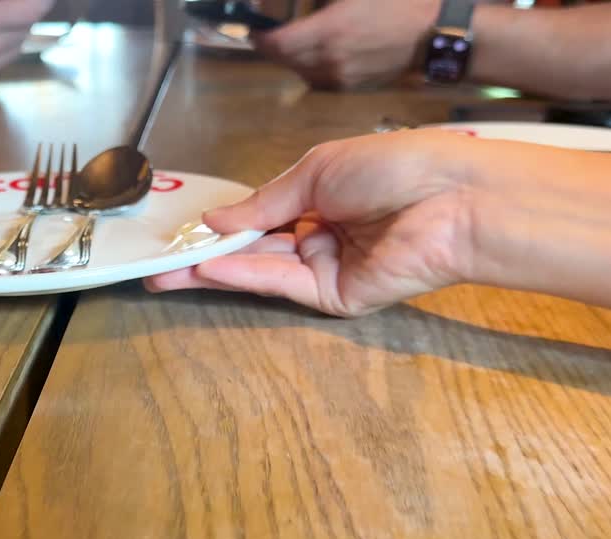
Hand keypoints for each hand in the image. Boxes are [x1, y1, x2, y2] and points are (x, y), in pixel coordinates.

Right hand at [145, 131, 482, 316]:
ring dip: (214, 271)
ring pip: (261, 271)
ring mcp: (328, 270)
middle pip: (254, 252)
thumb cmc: (393, 168)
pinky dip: (244, 277)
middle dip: (206, 258)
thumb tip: (215, 220)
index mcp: (322, 199)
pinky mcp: (337, 298)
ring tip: (168, 274)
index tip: (184, 233)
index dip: (223, 226)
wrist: (450, 199)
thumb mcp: (316, 171)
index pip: (262, 218)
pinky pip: (282, 285)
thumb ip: (263, 202)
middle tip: (160, 268)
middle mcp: (322, 237)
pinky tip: (209, 269)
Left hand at [252, 0, 437, 89]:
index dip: (261, 37)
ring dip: (291, 57)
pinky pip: (318, 79)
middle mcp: (330, 59)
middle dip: (273, 47)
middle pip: (284, 59)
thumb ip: (322, 0)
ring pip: (299, 71)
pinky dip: (310, 67)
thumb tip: (307, 4)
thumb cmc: (399, 3)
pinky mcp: (351, 86)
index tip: (255, 28)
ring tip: (293, 41)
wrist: (433, 34)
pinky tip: (318, 52)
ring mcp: (340, 77)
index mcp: (329, 31)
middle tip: (269, 32)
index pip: (277, 44)